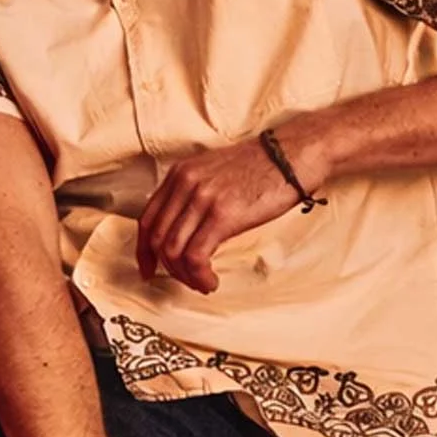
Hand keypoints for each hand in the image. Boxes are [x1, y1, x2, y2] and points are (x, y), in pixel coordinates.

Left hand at [137, 132, 320, 293]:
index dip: (143, 250)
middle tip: (185, 280)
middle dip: (167, 267)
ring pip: (173, 250)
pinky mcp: (223, 215)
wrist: (292, 154)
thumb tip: (182, 230)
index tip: (149, 269)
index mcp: (180, 174)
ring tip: (202, 283)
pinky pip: (196, 256)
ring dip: (185, 276)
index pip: (147, 218)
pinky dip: (199, 276)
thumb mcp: (214, 173)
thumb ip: (192, 195)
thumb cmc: (261, 167)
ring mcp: (202, 198)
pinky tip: (211, 281)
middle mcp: (185, 184)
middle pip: (156, 237)